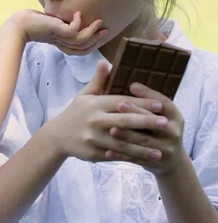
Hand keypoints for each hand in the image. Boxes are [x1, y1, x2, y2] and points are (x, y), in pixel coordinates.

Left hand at [9, 10, 106, 55]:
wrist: (18, 24)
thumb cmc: (31, 21)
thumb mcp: (50, 22)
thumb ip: (60, 23)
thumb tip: (70, 17)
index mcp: (60, 42)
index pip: (79, 49)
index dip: (91, 43)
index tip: (100, 32)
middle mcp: (60, 42)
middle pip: (82, 47)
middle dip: (95, 39)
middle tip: (105, 30)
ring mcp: (58, 37)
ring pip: (80, 40)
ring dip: (91, 31)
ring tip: (98, 21)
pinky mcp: (55, 30)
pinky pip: (73, 31)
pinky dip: (78, 23)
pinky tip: (78, 14)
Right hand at [46, 62, 167, 161]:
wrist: (57, 136)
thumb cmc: (76, 113)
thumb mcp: (84, 95)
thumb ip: (98, 80)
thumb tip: (105, 62)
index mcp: (94, 104)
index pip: (121, 102)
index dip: (141, 104)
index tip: (159, 106)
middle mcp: (93, 120)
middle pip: (124, 121)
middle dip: (146, 122)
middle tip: (165, 124)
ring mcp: (92, 138)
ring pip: (122, 143)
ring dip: (142, 148)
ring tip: (160, 151)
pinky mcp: (92, 153)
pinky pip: (114, 156)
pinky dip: (130, 158)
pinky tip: (144, 160)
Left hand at [106, 82, 185, 174]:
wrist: (170, 160)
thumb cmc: (155, 129)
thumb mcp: (157, 115)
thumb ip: (143, 99)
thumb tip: (122, 75)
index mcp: (175, 116)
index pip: (164, 102)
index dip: (149, 94)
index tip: (132, 85)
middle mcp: (173, 131)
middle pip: (154, 121)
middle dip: (136, 113)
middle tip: (120, 105)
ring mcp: (166, 148)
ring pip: (144, 140)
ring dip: (127, 135)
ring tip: (111, 129)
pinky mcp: (155, 162)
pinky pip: (136, 158)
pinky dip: (121, 154)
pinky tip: (108, 150)